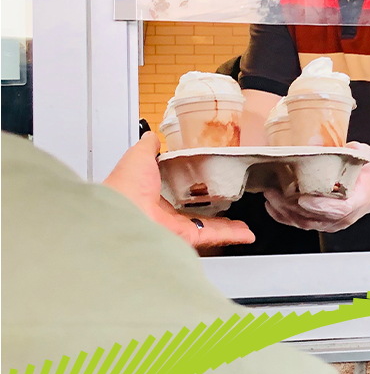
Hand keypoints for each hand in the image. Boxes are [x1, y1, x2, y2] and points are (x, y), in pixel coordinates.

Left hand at [103, 132, 254, 249]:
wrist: (120, 213)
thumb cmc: (124, 188)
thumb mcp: (138, 157)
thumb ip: (148, 147)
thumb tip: (151, 136)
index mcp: (152, 198)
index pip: (176, 197)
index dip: (191, 193)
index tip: (205, 188)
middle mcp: (164, 217)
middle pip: (195, 216)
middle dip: (213, 215)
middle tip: (227, 210)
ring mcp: (176, 229)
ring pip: (208, 228)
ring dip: (228, 227)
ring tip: (244, 226)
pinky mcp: (186, 237)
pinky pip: (213, 236)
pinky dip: (232, 235)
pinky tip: (246, 234)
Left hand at [264, 142, 369, 232]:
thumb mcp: (366, 156)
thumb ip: (353, 151)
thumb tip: (338, 145)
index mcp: (356, 201)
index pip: (338, 210)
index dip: (319, 206)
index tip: (303, 199)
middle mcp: (343, 217)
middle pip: (314, 217)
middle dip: (290, 205)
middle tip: (274, 190)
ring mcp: (332, 222)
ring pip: (304, 222)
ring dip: (283, 210)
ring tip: (269, 194)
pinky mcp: (322, 222)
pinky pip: (300, 223)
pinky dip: (284, 216)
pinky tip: (272, 206)